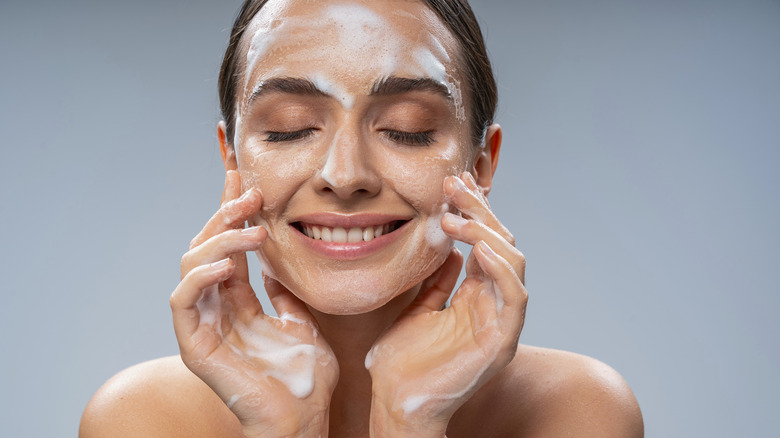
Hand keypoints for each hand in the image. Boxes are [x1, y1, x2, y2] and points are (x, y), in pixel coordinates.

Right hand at [170, 170, 338, 437]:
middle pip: (206, 246)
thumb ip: (284, 293)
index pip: (228, 245)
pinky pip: (182, 301)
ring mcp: (202, 324)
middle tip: (253, 194)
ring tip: (252, 228)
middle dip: (225, 214)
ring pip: (191, 264)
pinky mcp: (194, 344)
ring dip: (219, 239)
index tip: (241, 174)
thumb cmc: (303, 377)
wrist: (303, 417)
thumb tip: (278, 266)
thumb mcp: (301, 321)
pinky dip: (199, 276)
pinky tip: (225, 264)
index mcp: (238, 301)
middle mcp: (216, 307)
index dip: (230, 209)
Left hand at [366, 172, 526, 436]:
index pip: (485, 242)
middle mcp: (493, 305)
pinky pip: (515, 297)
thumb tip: (445, 247)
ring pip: (513, 263)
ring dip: (485, 233)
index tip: (453, 181)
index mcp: (475, 296)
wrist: (397, 404)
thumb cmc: (401, 363)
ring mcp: (501, 322)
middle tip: (453, 185)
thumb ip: (436, 280)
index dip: (473, 210)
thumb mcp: (416, 308)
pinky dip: (501, 269)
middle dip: (479, 210)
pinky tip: (479, 248)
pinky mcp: (502, 340)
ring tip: (453, 217)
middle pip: (501, 245)